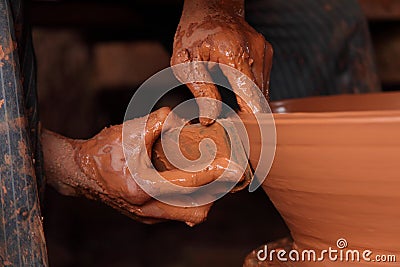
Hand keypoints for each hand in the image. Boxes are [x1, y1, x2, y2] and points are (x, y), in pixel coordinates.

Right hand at [44, 108, 243, 225]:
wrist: (79, 172)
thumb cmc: (103, 151)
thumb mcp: (131, 131)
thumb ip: (160, 122)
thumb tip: (182, 120)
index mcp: (143, 187)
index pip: (189, 183)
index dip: (215, 173)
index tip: (233, 168)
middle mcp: (147, 208)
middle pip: (197, 210)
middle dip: (215, 193)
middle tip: (226, 175)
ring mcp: (146, 216)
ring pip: (188, 215)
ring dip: (204, 198)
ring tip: (213, 178)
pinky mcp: (145, 216)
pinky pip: (176, 213)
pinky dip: (189, 200)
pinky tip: (192, 183)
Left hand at [171, 3, 272, 124]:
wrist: (211, 7)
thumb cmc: (194, 33)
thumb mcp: (186, 63)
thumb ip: (201, 91)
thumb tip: (211, 119)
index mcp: (234, 55)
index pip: (251, 98)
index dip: (252, 123)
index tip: (251, 141)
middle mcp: (256, 53)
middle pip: (261, 99)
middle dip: (250, 118)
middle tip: (239, 134)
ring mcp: (264, 52)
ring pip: (263, 92)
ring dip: (251, 106)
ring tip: (236, 115)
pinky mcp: (267, 54)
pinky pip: (262, 82)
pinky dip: (251, 94)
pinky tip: (238, 96)